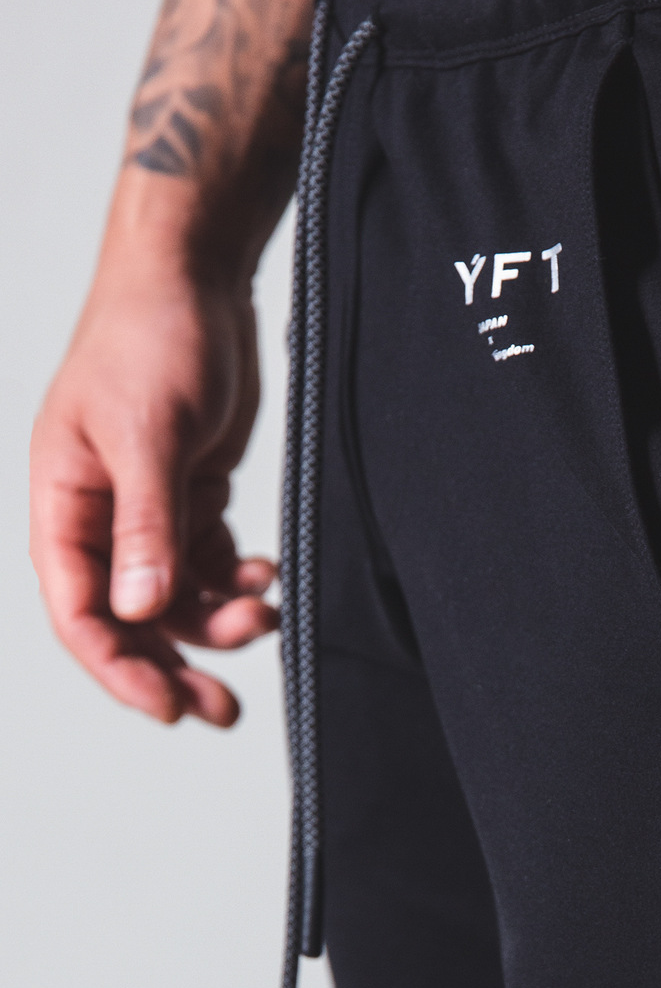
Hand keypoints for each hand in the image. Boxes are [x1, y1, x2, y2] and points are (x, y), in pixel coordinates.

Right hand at [30, 237, 277, 726]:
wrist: (196, 278)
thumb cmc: (151, 336)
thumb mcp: (150, 432)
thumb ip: (147, 525)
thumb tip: (142, 610)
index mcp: (65, 503)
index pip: (80, 611)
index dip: (120, 668)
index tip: (171, 707)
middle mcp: (101, 515)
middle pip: (131, 618)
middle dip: (175, 665)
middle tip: (224, 710)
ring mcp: (148, 507)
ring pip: (176, 596)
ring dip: (218, 620)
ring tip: (265, 616)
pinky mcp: (192, 491)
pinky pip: (210, 561)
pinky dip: (238, 578)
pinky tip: (268, 576)